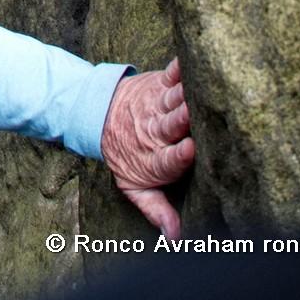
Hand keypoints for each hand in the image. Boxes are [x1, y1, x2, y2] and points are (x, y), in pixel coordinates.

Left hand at [99, 57, 194, 238]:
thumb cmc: (125, 155)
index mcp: (154, 159)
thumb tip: (175, 238)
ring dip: (186, 93)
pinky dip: (179, 67)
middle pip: (170, 126)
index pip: (167, 160)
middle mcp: (155, 131)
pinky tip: (190, 60)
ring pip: (173, 100)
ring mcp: (157, 105)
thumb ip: (156, 209)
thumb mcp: (134, 187)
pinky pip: (171, 74)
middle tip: (194, 115)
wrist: (99, 114)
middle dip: (182, 120)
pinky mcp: (159, 84)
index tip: (191, 150)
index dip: (179, 155)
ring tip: (200, 88)